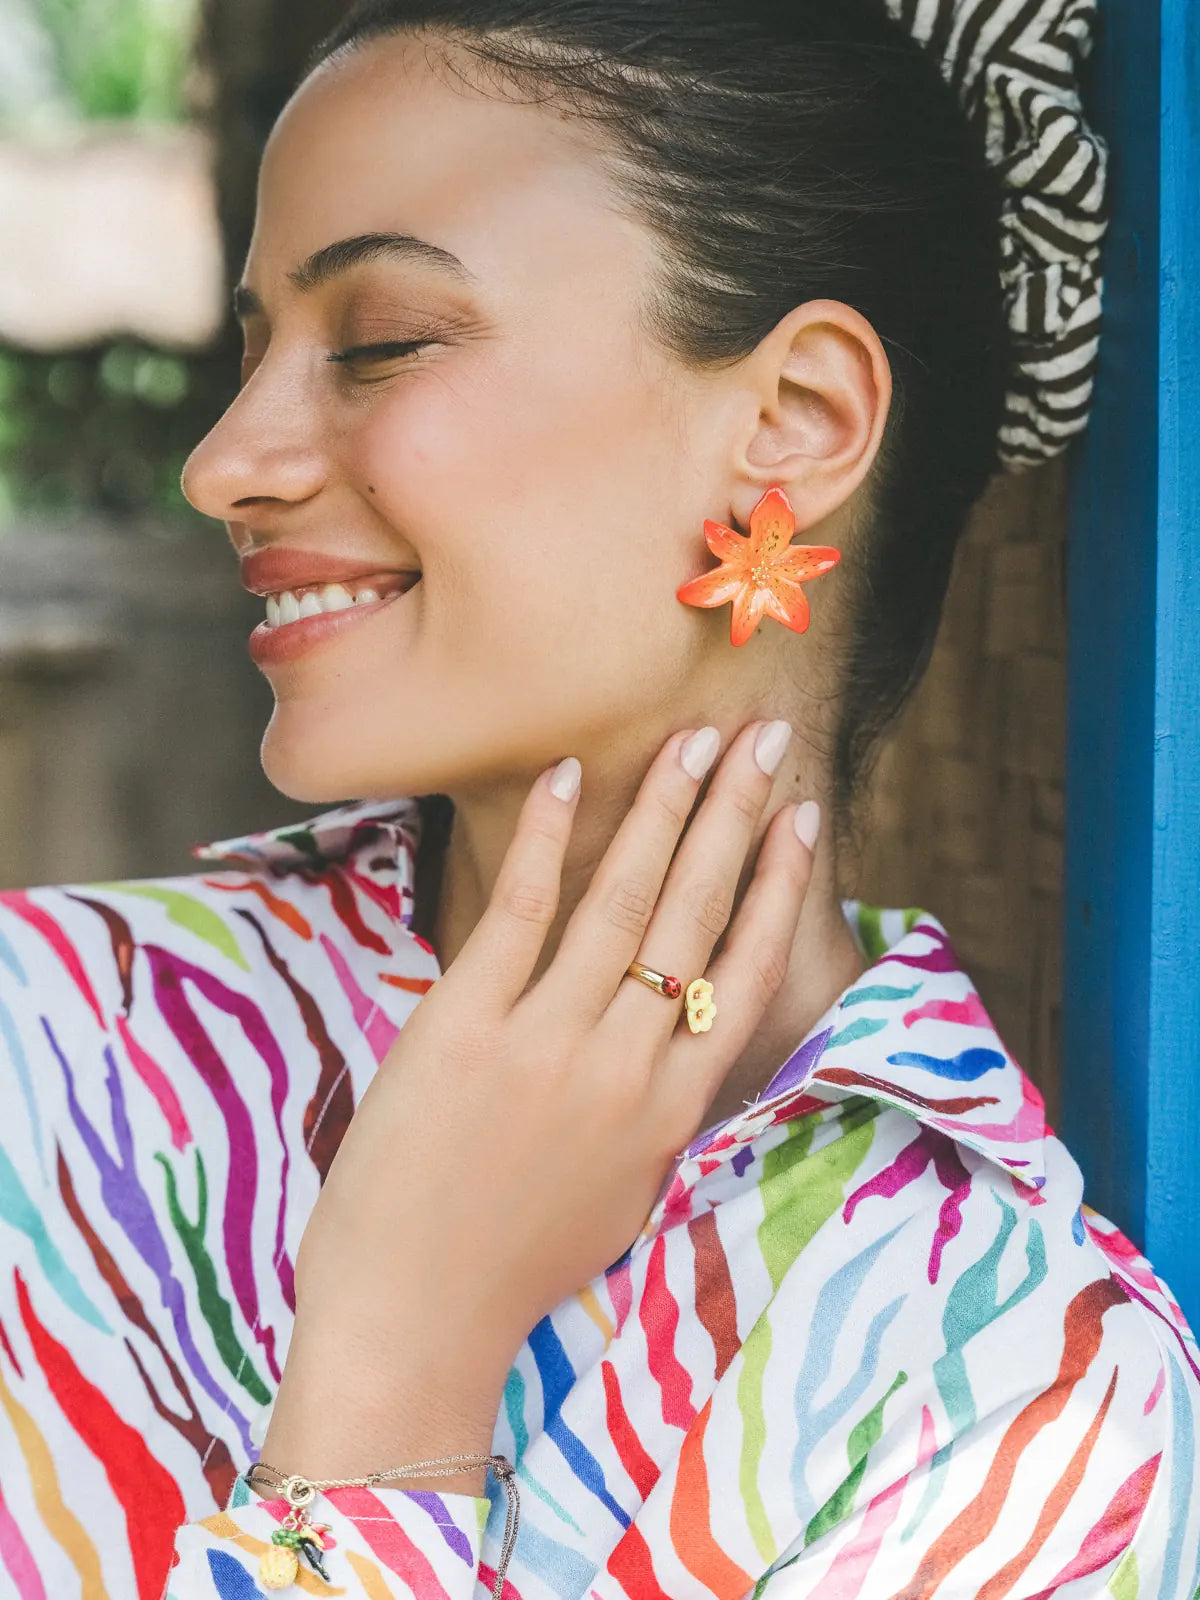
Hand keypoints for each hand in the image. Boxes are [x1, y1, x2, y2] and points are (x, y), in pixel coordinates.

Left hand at [262, 721, 816, 1485]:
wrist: (414, 1323)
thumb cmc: (512, 1268)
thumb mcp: (620, 1192)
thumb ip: (652, 1111)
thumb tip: (670, 1043)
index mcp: (671, 1110)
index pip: (745, 974)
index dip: (780, 887)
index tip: (803, 819)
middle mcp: (626, 1067)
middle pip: (700, 916)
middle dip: (738, 816)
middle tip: (765, 737)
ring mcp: (548, 1042)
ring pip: (626, 899)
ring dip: (667, 807)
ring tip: (696, 737)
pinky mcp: (466, 1027)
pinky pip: (520, 910)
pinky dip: (547, 835)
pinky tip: (569, 773)